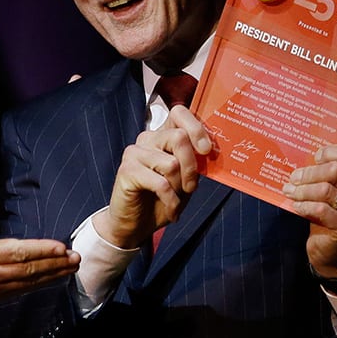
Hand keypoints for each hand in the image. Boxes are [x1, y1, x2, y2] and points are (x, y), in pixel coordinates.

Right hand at [0, 200, 79, 316]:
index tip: (61, 247)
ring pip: (28, 283)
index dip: (42, 250)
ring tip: (70, 269)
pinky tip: (49, 280)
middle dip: (55, 263)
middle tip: (76, 258)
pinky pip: (18, 292)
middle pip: (29, 270)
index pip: (18, 252)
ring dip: (51, 276)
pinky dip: (36, 286)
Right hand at [94, 105, 212, 248]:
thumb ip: (194, 160)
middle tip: (190, 186)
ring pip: (171, 163)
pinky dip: (171, 201)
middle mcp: (147, 139)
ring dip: (180, 187)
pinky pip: (160, 183)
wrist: (137, 224)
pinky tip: (171, 210)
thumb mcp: (185, 178)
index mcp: (162, 135)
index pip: (179, 112)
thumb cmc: (162, 199)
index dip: (196, 127)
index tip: (206, 149)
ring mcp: (134, 153)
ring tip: (175, 199)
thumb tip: (209, 149)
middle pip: (179, 137)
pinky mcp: (127, 171)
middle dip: (191, 167)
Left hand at [281, 143, 336, 275]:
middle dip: (310, 172)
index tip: (315, 157)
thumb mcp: (333, 187)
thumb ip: (326, 170)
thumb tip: (302, 152)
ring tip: (289, 190)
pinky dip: (304, 205)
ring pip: (325, 190)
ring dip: (302, 189)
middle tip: (294, 177)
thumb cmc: (331, 210)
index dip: (332, 152)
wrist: (334, 249)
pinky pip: (321, 210)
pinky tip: (296, 205)